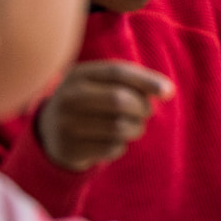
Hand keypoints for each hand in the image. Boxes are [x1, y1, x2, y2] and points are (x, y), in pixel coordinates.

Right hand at [36, 60, 173, 169]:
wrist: (52, 133)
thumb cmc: (92, 103)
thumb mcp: (103, 85)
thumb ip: (134, 82)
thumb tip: (168, 90)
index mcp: (78, 74)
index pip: (117, 72)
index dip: (146, 80)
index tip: (169, 92)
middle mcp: (67, 97)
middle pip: (119, 100)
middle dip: (142, 108)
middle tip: (146, 112)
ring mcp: (65, 124)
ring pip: (119, 127)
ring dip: (136, 128)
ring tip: (133, 127)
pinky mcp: (69, 149)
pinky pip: (112, 148)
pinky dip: (121, 145)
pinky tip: (112, 141)